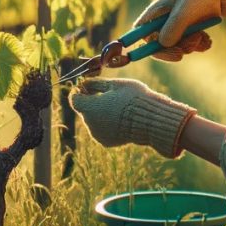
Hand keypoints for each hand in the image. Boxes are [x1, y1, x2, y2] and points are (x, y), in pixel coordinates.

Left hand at [69, 78, 195, 157]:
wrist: (151, 121)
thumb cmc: (134, 98)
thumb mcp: (114, 84)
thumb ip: (95, 84)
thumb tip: (84, 83)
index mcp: (89, 108)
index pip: (74, 99)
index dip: (79, 91)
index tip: (88, 85)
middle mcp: (90, 124)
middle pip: (84, 110)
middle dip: (91, 101)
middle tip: (106, 94)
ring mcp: (98, 135)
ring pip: (93, 120)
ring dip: (99, 113)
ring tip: (117, 106)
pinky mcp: (107, 142)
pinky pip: (101, 129)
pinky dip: (107, 123)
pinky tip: (121, 117)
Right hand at [134, 0, 225, 60]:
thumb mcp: (184, 11)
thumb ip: (172, 28)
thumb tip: (162, 45)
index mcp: (156, 11)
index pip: (141, 32)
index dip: (145, 43)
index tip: (159, 50)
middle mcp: (164, 20)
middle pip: (159, 44)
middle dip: (173, 48)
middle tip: (185, 52)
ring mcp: (177, 26)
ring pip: (176, 46)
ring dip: (189, 46)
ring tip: (202, 38)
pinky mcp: (189, 31)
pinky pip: (189, 46)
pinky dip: (198, 45)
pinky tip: (207, 40)